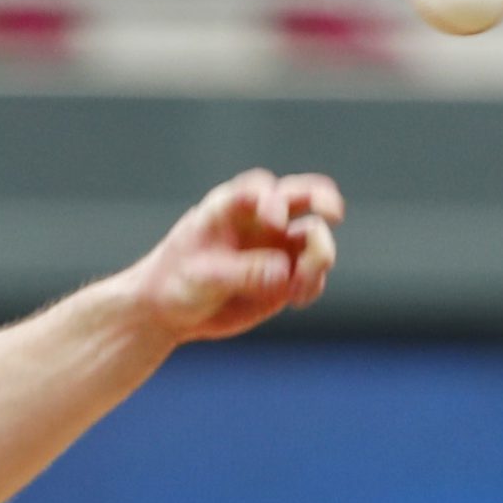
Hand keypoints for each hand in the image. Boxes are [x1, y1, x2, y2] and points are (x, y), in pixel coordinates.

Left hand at [128, 169, 343, 342]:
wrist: (168, 313)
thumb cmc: (173, 283)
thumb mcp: (201, 277)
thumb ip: (243, 272)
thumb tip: (285, 272)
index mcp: (230, 207)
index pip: (259, 190)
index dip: (272, 200)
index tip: (275, 220)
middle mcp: (259, 220)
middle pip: (301, 195)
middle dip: (322, 199)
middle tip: (334, 213)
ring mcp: (275, 247)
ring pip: (314, 238)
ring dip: (318, 256)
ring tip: (299, 285)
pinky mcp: (285, 277)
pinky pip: (312, 275)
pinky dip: (313, 284)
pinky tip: (297, 299)